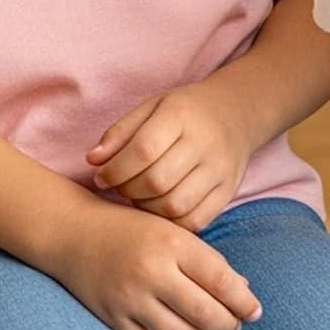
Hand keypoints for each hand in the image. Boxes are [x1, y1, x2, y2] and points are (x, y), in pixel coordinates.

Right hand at [46, 197, 260, 329]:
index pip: (220, 279)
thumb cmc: (134, 229)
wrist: (76, 234)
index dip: (243, 301)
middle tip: (238, 324)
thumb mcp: (174, 231)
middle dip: (229, 324)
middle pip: (205, 313)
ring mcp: (131, 299)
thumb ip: (207, 259)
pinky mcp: (114, 320)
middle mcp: (152, 272)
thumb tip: (243, 290)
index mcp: (173, 242)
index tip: (256, 311)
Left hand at [87, 82, 251, 233]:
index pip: (143, 150)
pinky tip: (161, 208)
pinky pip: (195, 220)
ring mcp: (220, 169)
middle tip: (122, 187)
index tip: (102, 177)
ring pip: (175, 205)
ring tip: (141, 196)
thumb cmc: (185, 112)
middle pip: (157, 181)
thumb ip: (120, 133)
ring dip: (148, 208)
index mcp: (181, 115)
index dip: (115, 170)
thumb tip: (93, 161)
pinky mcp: (229, 191)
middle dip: (128, 191)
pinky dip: (171, 221)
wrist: (237, 113)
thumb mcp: (152, 108)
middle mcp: (205, 142)